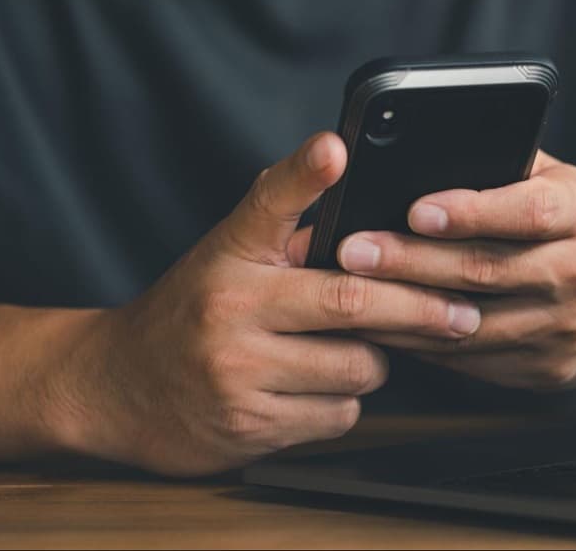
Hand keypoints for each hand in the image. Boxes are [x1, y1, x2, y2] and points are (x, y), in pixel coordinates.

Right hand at [52, 133, 482, 475]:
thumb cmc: (192, 310)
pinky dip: (342, 403)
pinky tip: (313, 389)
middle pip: (351, 303)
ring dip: (373, 362)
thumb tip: (337, 158)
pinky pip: (338, 415)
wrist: (115, 388)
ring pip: (356, 367)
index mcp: (229, 256)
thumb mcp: (226, 254)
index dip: (304, 174)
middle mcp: (231, 309)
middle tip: (461, 311)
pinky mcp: (249, 427)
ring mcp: (238, 372)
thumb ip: (281, 219)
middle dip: (419, 310)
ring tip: (350, 351)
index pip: (268, 205)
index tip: (336, 148)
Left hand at [336, 152, 575, 391]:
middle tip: (353, 250)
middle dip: (412, 261)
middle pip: (488, 270)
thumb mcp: (561, 182)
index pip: (530, 212)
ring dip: (405, 310)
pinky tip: (382, 326)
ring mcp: (564, 328)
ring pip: (472, 323)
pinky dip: (421, 344)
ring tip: (352, 291)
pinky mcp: (545, 370)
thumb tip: (424, 151)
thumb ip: (506, 167)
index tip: (417, 208)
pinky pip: (471, 360)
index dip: (473, 211)